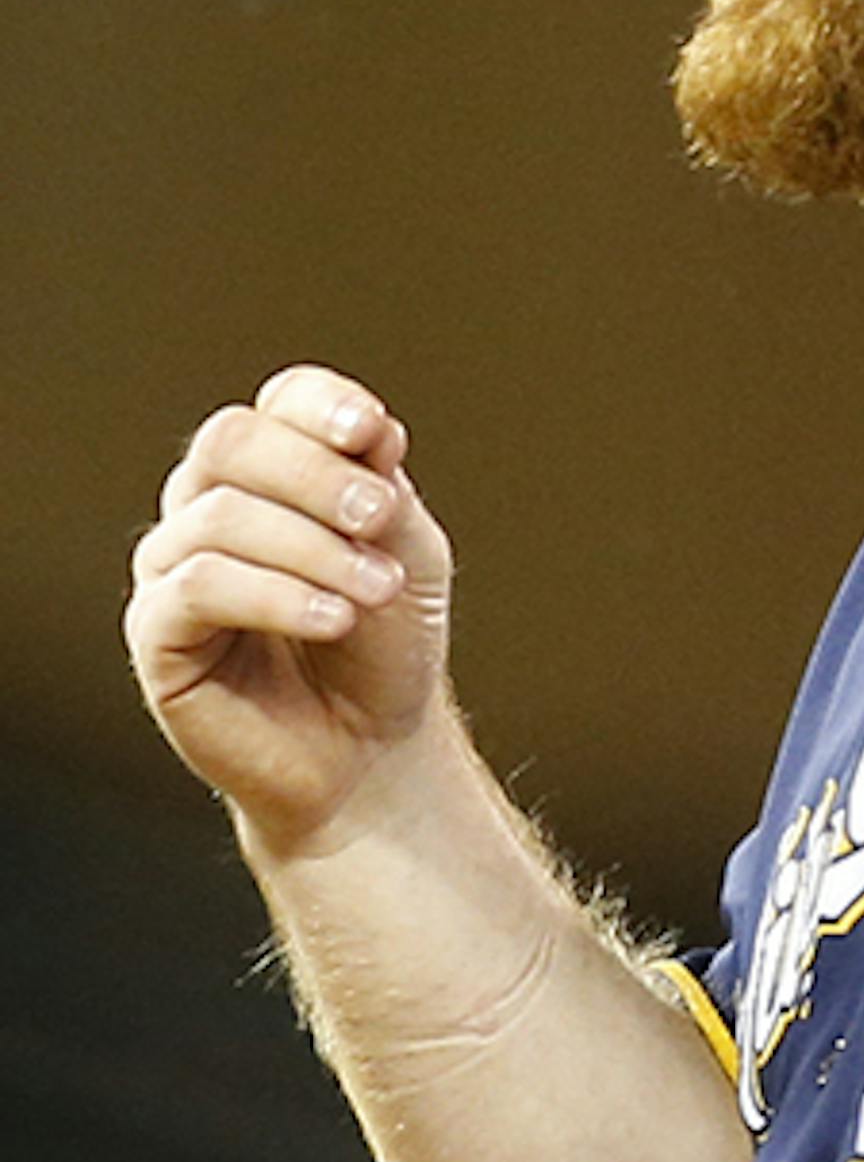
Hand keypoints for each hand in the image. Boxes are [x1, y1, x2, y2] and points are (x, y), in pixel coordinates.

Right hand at [125, 366, 453, 854]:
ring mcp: (172, 566)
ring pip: (220, 515)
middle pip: (232, 441)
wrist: (371, 756)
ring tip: (377, 589)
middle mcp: (207, 506)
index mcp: (270, 474)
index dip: (321, 406)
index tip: (374, 432)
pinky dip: (275, 594)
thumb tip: (371, 429)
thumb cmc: (383, 651)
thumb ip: (384, 492)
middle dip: (314, 472)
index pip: (278, 404)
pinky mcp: (156, 633)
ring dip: (312, 548)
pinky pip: (199, 586)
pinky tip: (333, 618)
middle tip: (380, 515)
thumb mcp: (409, 558)